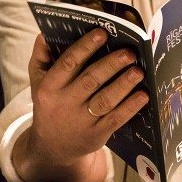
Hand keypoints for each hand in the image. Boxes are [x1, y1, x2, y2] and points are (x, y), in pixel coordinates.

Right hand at [13, 29, 148, 181]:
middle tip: (129, 52)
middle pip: (90, 80)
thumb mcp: (38, 81)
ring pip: (105, 100)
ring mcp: (81, 121)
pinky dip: (130, 107)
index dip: (85, 46)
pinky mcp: (96, 135)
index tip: (102, 33)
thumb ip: (41, 56)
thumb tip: (45, 34)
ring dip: (124, 85)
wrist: (51, 148)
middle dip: (111, 64)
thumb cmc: (50, 103)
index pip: (68, 62)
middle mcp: (65, 103)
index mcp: (50, 86)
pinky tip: (143, 95)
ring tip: (139, 71)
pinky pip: (115, 120)